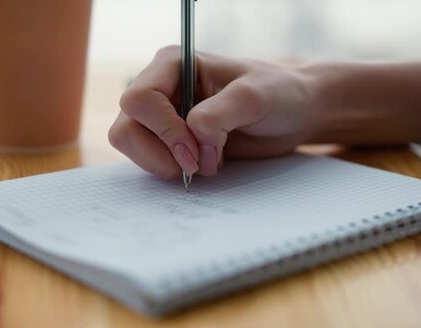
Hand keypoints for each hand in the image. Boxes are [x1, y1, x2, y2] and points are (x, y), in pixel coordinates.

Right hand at [108, 45, 315, 178]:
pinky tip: (202, 165)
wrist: (294, 115)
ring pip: (131, 146)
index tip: (196, 152)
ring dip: (164, 163)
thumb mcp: (254, 98)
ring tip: (203, 163)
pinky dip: (171, 170)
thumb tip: (191, 141)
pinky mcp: (169, 141)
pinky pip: (149, 160)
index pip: (139, 98)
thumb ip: (218, 115)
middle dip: (159, 152)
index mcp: (173, 64)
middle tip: (197, 164)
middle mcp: (162, 88)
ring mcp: (162, 116)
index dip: (164, 130)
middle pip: (126, 127)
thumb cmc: (279, 94)